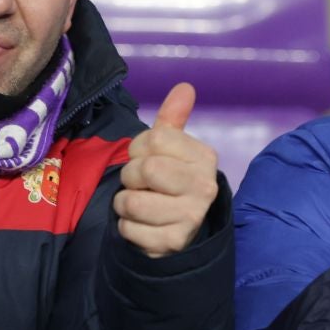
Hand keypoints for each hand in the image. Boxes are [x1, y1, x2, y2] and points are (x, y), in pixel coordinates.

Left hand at [113, 83, 219, 257]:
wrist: (181, 232)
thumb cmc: (170, 184)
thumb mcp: (172, 150)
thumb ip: (172, 119)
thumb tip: (185, 87)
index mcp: (204, 157)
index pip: (154, 138)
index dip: (139, 149)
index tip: (146, 160)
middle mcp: (204, 186)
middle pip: (145, 168)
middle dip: (131, 178)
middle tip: (141, 186)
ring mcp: (191, 216)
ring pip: (133, 201)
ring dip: (125, 205)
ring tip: (140, 206)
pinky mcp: (173, 242)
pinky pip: (130, 229)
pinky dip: (127, 228)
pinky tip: (142, 227)